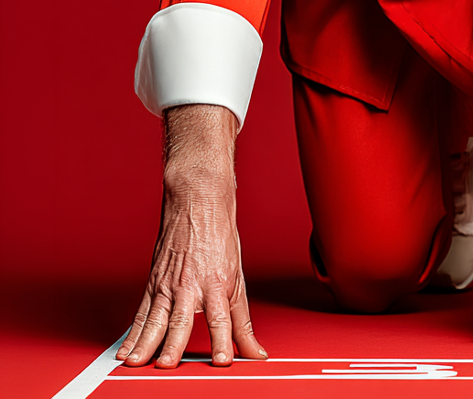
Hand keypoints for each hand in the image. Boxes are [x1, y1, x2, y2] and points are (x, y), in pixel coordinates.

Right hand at [117, 105, 266, 369]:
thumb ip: (242, 318)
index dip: (223, 340)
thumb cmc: (219, 234)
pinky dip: (133, 334)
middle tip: (167, 364)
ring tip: (137, 363)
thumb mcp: (238, 274)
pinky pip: (141, 313)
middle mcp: (192, 284)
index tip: (222, 361)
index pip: (222, 318)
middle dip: (174, 344)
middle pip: (182, 320)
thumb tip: (255, 351)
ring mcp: (169, 283)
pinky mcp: (154, 282)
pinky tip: (126, 352)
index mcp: (218, 281)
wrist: (197, 198)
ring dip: (145, 343)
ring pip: (155, 318)